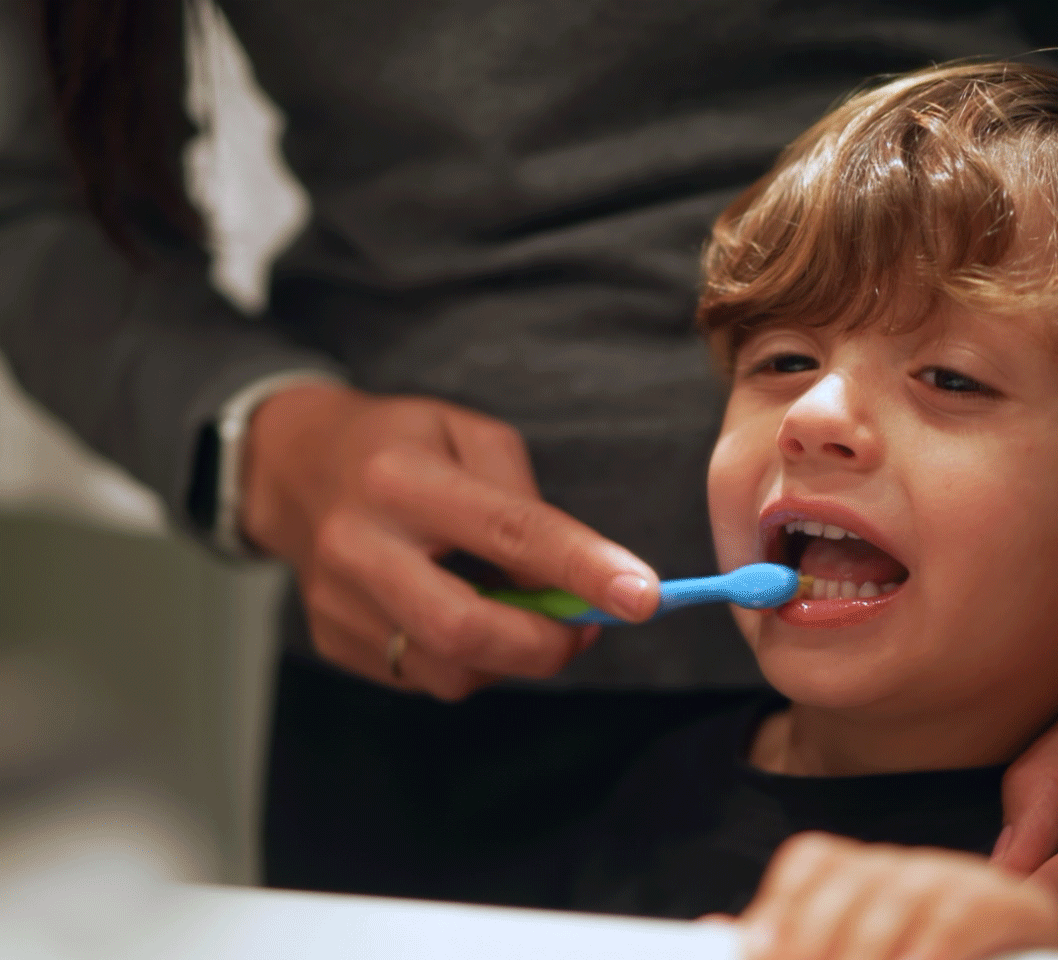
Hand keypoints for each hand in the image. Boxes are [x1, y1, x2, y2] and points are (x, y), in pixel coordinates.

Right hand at [241, 383, 659, 699]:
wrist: (294, 468)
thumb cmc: (401, 445)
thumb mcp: (470, 435)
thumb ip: (525, 502)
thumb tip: (574, 580)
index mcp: (400, 479)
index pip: (509, 531)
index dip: (583, 569)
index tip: (644, 596)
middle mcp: (359, 545)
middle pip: (466, 628)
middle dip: (548, 644)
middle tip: (588, 627)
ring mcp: (338, 601)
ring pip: (450, 669)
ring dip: (513, 655)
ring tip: (522, 611)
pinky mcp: (333, 639)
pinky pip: (425, 676)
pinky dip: (470, 658)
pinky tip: (466, 613)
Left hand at [735, 832, 1057, 959]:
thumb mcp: (852, 957)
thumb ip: (798, 946)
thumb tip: (724, 933)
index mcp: (869, 877)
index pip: (815, 859)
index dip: (782, 903)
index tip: (758, 951)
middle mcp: (909, 866)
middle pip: (849, 879)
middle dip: (813, 940)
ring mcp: (960, 879)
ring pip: (895, 897)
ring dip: (863, 954)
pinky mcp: (1011, 904)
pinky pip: (955, 917)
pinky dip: (927, 951)